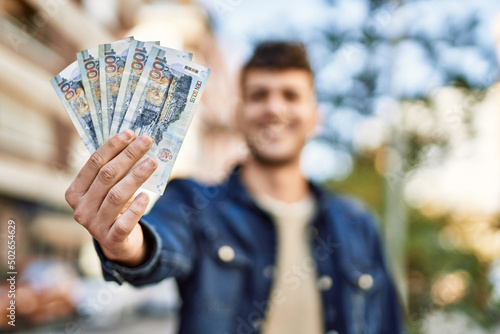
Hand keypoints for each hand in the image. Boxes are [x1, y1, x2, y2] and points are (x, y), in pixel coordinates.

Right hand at [65, 129, 157, 266]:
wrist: (118, 243)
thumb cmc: (113, 208)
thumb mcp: (108, 190)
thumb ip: (114, 171)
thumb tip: (135, 142)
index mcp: (75, 192)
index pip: (94, 163)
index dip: (112, 146)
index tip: (130, 133)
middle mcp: (81, 209)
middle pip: (107, 176)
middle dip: (128, 155)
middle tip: (147, 141)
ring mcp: (94, 226)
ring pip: (117, 195)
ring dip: (137, 176)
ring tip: (153, 162)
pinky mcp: (112, 240)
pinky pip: (125, 222)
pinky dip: (136, 208)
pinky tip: (146, 196)